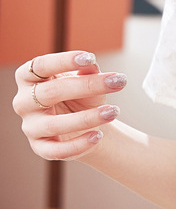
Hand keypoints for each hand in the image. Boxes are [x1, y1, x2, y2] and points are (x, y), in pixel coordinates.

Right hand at [13, 50, 127, 160]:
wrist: (85, 125)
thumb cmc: (81, 96)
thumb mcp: (86, 81)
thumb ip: (88, 72)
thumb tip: (91, 65)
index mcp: (28, 78)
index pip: (40, 65)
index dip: (64, 61)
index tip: (91, 57)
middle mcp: (23, 101)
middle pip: (49, 93)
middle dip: (86, 87)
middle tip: (118, 82)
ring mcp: (30, 126)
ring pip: (53, 124)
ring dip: (86, 118)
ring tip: (114, 111)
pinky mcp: (40, 148)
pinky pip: (57, 150)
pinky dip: (78, 144)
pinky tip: (98, 135)